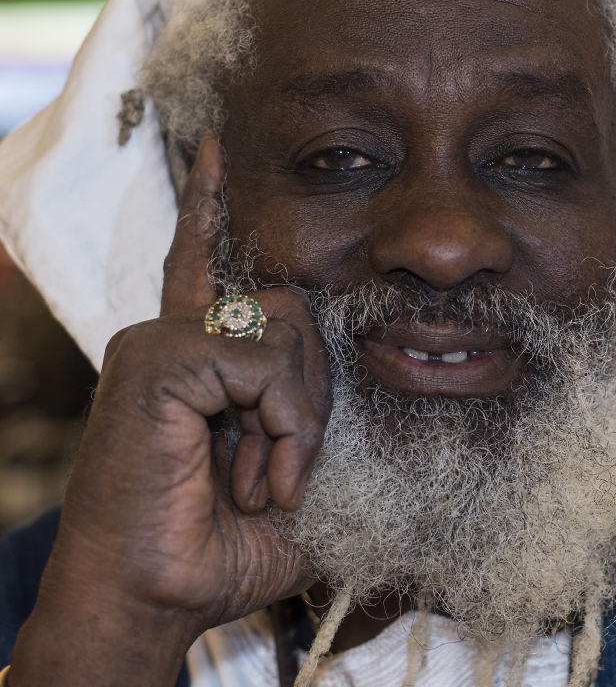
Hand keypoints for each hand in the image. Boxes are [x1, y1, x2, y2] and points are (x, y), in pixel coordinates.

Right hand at [10, 134, 330, 685]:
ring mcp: (162, 342)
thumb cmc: (214, 547)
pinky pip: (263, 364)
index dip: (208, 206)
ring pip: (285, 334)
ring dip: (297, 422)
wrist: (153, 601)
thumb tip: (328, 391)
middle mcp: (172, 336)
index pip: (203, 263)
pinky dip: (282, 426)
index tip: (212, 148)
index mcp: (193, 358)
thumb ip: (302, 417)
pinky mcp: (159, 357)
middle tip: (285, 470)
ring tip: (266, 483)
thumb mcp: (282, 475)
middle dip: (311, 393)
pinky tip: (257, 476)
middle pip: (289, 307)